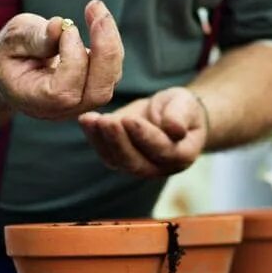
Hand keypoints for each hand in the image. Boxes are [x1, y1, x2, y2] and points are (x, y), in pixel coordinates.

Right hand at [0, 0, 122, 120]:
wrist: (11, 67)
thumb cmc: (9, 54)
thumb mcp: (12, 40)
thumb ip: (34, 37)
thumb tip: (61, 26)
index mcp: (36, 101)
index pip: (64, 92)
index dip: (72, 60)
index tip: (66, 31)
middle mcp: (62, 108)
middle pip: (98, 92)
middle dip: (105, 50)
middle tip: (98, 13)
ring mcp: (81, 100)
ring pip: (110, 78)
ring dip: (109, 39)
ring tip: (94, 8)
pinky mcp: (94, 85)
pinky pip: (112, 66)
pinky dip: (109, 39)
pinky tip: (96, 17)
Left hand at [77, 87, 208, 177]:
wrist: (170, 114)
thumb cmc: (182, 108)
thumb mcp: (186, 105)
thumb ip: (180, 116)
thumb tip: (175, 129)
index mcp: (181, 155)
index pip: (161, 150)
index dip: (144, 137)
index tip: (129, 119)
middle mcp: (158, 167)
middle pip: (135, 163)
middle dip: (118, 142)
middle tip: (106, 120)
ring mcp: (137, 165)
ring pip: (116, 160)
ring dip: (101, 140)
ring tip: (91, 119)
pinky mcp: (119, 156)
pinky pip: (105, 151)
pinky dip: (93, 137)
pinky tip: (86, 119)